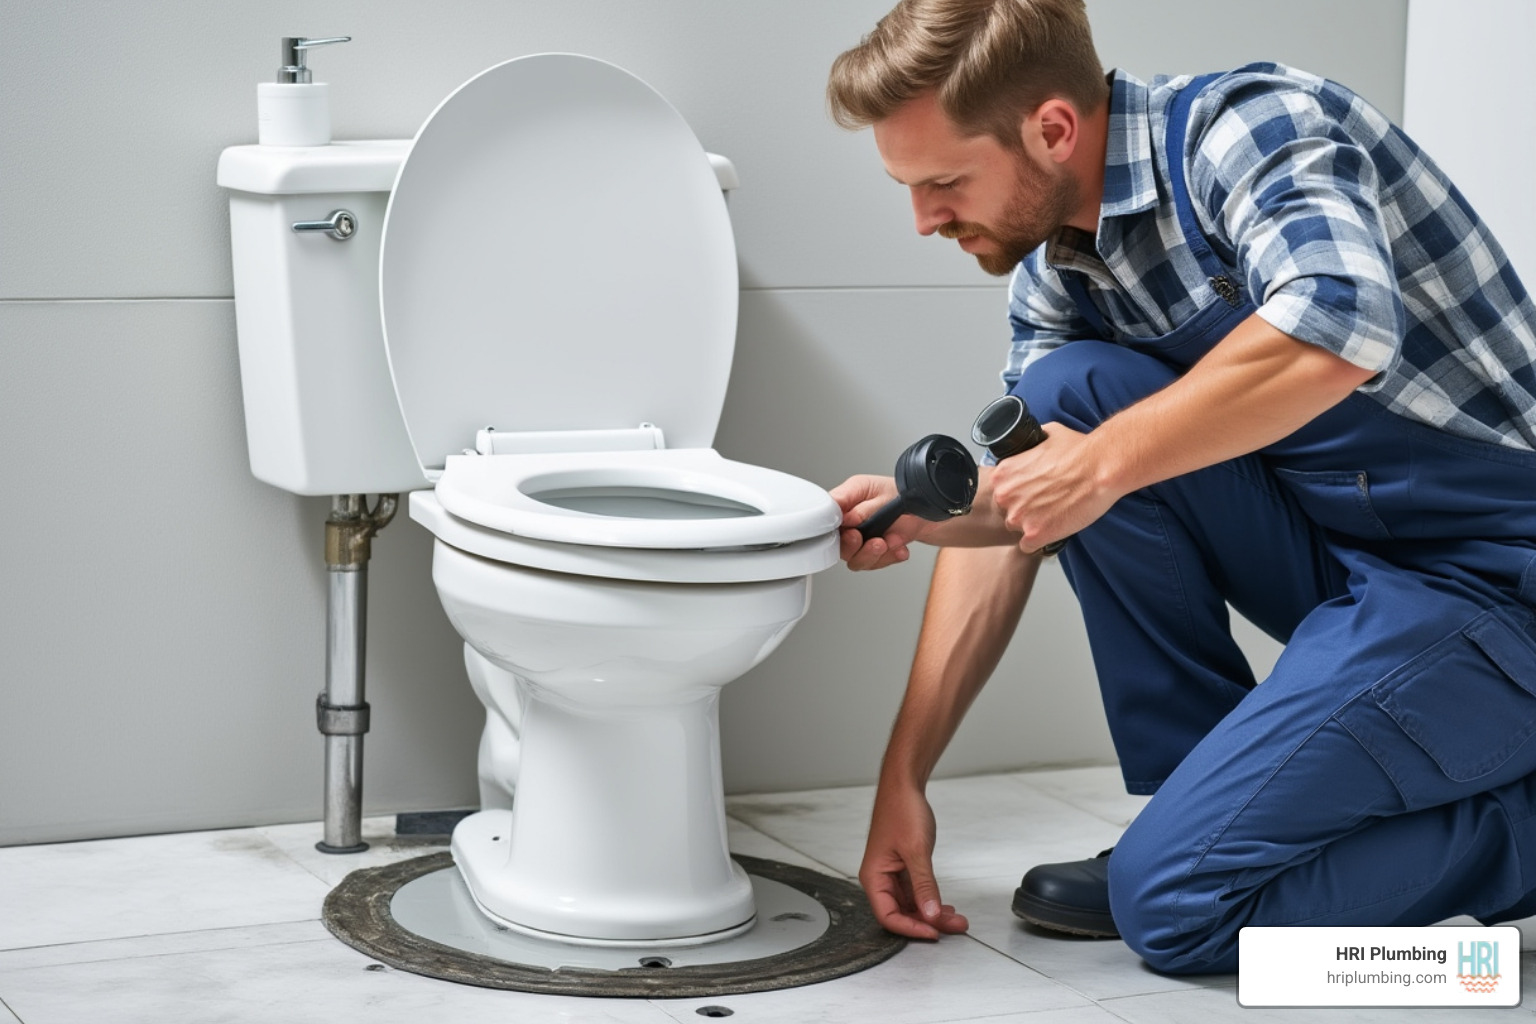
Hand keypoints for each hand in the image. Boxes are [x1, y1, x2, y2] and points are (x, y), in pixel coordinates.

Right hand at [829, 474, 926, 570]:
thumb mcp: (876, 490)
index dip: (831, 529)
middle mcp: (848, 525)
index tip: (848, 529)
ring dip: (872, 554)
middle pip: (836, 546)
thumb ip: (859, 504)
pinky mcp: (873, 555)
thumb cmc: (896, 493)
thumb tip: (847, 517)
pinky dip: (890, 557)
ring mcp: (860, 543)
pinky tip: (899, 547)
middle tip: (862, 538)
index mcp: (843, 503)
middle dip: (851, 546)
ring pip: (855, 560)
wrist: (921, 510)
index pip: (825, 519)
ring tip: (887, 542)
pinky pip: (876, 564)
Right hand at [859, 780, 968, 939]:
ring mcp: (893, 874)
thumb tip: (931, 915)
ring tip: (956, 919)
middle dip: (928, 923)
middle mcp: (880, 878)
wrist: (904, 784)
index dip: (911, 928)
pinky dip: (931, 900)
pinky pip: (917, 892)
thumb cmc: (901, 809)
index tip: (934, 932)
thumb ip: (924, 886)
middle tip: (955, 926)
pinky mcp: (904, 867)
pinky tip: (946, 906)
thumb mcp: (916, 850)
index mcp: (874, 877)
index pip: (888, 916)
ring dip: (933, 913)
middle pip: (902, 913)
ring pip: (912, 905)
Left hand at [988, 422, 1119, 552]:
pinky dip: (1041, 541)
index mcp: (1003, 473)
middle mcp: (1005, 495)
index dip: (1018, 494)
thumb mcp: (1046, 435)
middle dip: (1024, 509)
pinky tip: (1055, 529)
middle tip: (1046, 503)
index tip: (1032, 492)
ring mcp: (1018, 516)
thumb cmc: (1079, 451)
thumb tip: (1030, 443)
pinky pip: (1028, 546)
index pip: (1001, 492)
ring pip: (1017, 529)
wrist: (1101, 467)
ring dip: (1032, 526)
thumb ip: (1030, 445)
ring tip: (1054, 515)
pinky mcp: (1035, 534)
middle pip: (1006, 511)